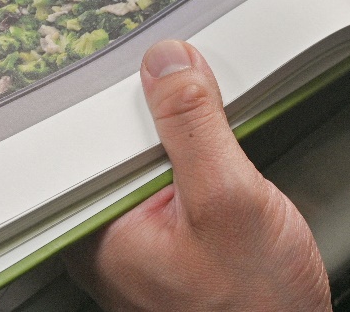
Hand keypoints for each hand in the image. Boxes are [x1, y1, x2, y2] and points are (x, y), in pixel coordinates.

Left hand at [64, 40, 330, 311]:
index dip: (125, 91)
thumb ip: (195, 126)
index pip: (90, 136)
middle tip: (191, 82)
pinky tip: (219, 154)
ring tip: (209, 120)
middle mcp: (107, 238)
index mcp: (97, 233)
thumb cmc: (259, 308)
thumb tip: (167, 64)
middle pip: (119, 141)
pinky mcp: (170, 238)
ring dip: (182, 131)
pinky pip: (170, 178)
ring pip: (148, 157)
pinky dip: (195, 156)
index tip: (159, 63)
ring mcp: (139, 240)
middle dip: (158, 110)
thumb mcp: (231, 199)